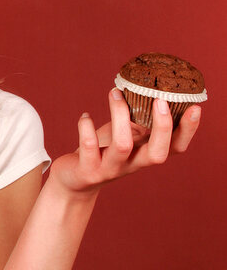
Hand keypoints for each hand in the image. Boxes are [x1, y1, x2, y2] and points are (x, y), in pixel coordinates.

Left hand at [49, 87, 200, 196]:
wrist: (75, 180)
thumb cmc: (103, 150)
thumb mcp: (125, 136)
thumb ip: (138, 121)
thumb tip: (149, 89)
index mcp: (145, 154)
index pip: (176, 148)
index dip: (188, 131)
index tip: (195, 108)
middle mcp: (132, 164)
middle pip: (157, 154)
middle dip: (162, 127)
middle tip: (160, 100)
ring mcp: (110, 169)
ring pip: (122, 145)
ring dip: (120, 115)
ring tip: (114, 93)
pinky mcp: (88, 170)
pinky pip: (89, 146)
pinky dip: (86, 127)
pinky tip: (86, 116)